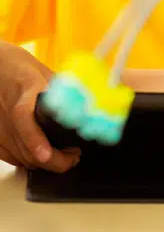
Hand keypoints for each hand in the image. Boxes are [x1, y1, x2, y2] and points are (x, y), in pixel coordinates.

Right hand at [0, 42, 79, 171]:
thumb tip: (88, 103)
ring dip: (45, 163)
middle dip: (54, 160)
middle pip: (25, 147)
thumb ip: (62, 90)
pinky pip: (12, 158)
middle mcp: (6, 112)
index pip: (23, 117)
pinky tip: (44, 154)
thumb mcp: (44, 72)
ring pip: (21, 157)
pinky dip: (30, 160)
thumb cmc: (21, 68)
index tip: (47, 154)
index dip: (35, 139)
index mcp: (24, 90)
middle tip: (75, 156)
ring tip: (65, 156)